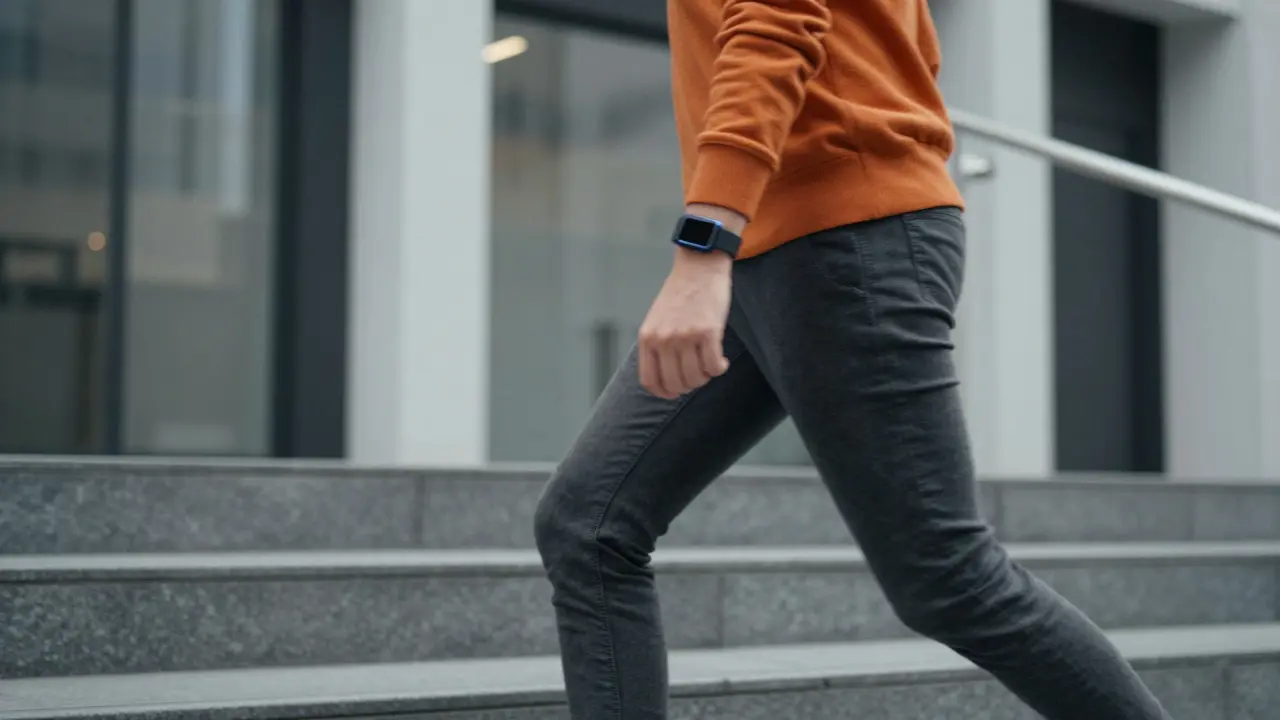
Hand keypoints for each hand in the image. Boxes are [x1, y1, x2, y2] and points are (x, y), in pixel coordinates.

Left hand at [638, 203, 745, 399]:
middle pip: (676, 384)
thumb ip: (658, 347)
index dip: (665, 393)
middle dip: (690, 385)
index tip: (676, 392)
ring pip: (696, 378)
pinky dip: (719, 369)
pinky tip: (722, 361)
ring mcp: (685, 336)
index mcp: (647, 338)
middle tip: (699, 374)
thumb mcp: (657, 321)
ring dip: (706, 377)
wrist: (699, 266)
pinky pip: (714, 367)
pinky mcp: (708, 331)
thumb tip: (667, 380)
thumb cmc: (680, 294)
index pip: (651, 382)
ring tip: (710, 364)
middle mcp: (663, 340)